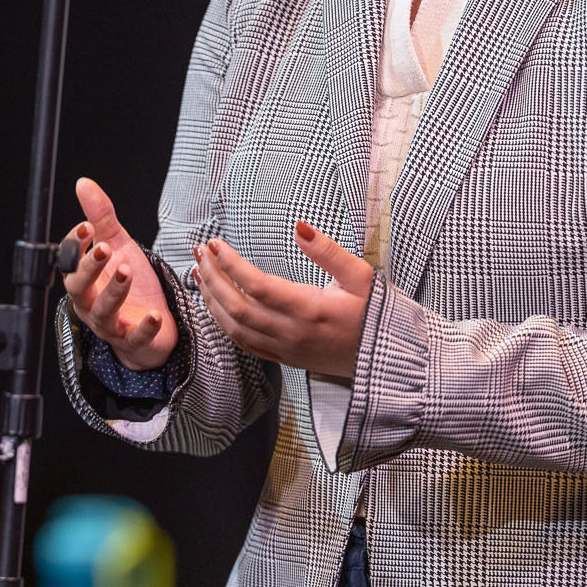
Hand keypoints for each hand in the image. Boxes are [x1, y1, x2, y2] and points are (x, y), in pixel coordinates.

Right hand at [62, 178, 178, 370]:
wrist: (153, 324)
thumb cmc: (133, 285)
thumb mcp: (119, 245)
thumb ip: (101, 216)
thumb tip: (83, 183)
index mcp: (84, 278)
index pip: (69, 261)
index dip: (75, 245)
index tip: (87, 226)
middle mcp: (90, 302)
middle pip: (78, 288)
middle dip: (89, 267)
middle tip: (103, 248)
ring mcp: (110, 324)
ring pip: (103, 311)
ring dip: (114, 292)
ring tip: (127, 271)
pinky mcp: (133, 341)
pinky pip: (134, 337)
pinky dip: (143, 328)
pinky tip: (154, 315)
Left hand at [192, 223, 373, 378]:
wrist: (386, 357)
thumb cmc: (375, 313)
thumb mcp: (360, 276)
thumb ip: (328, 252)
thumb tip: (299, 227)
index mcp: (310, 309)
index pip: (257, 286)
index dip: (231, 264)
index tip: (216, 244)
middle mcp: (292, 332)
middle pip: (238, 306)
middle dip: (213, 278)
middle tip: (201, 252)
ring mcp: (285, 349)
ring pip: (234, 327)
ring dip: (212, 300)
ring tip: (199, 272)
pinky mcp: (284, 358)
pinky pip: (244, 343)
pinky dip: (223, 323)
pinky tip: (214, 303)